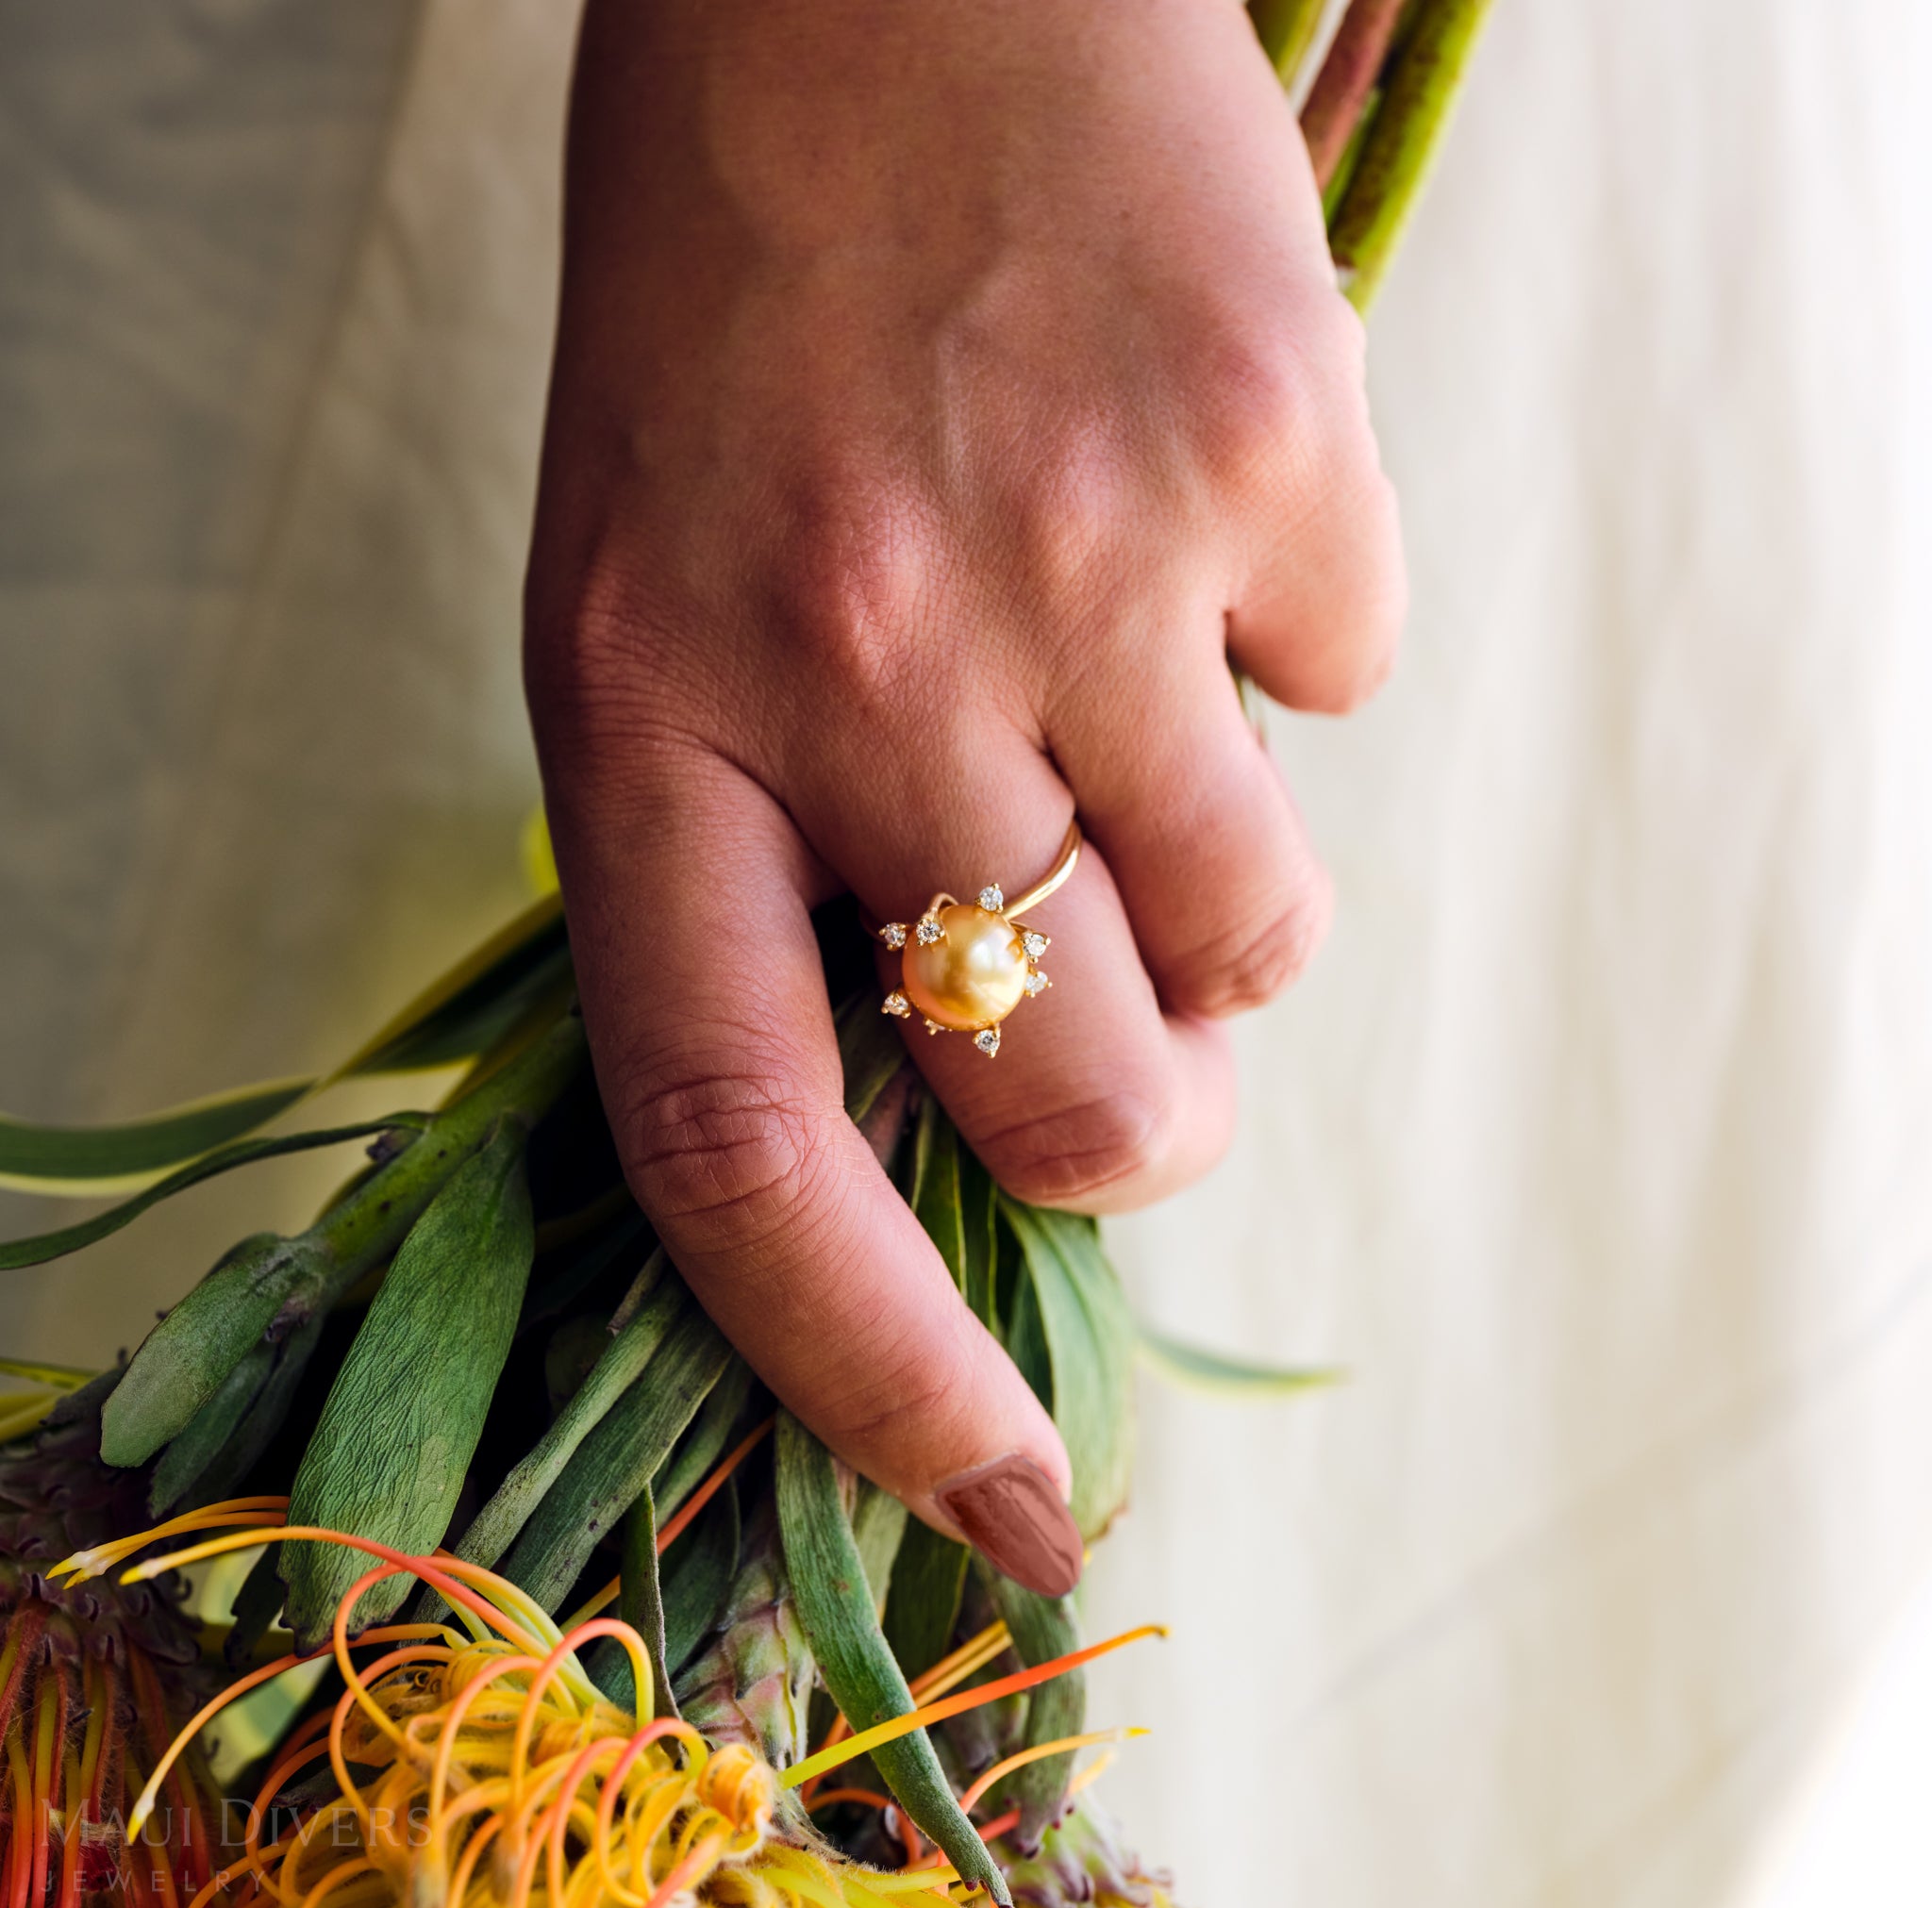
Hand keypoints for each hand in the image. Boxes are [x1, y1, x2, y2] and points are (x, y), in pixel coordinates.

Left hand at [525, 0, 1401, 1592]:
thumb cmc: (742, 313)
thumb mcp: (653, 604)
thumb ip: (781, 869)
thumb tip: (1003, 1093)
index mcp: (642, 722)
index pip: (745, 1148)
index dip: (871, 1373)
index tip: (1001, 1507)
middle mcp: (857, 665)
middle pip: (1079, 1098)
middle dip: (1141, 1119)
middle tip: (1128, 1012)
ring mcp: (1076, 564)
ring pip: (1260, 942)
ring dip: (1224, 887)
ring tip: (1132, 679)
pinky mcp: (1266, 456)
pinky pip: (1350, 690)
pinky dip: (1286, 645)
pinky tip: (1179, 494)